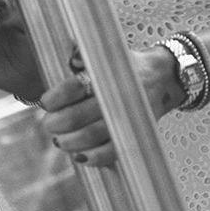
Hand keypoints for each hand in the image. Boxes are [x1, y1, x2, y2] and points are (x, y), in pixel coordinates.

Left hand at [41, 47, 185, 167]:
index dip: (57, 97)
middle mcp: (117, 96)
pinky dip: (96, 157)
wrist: (164, 77)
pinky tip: (80, 157)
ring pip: (94, 135)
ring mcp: (127, 117)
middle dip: (59, 123)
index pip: (76, 86)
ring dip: (72, 142)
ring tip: (59, 142)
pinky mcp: (135, 133)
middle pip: (81, 115)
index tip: (45, 102)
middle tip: (48, 125)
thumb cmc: (127, 66)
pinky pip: (114, 150)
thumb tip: (70, 59)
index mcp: (107, 74)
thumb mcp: (107, 53)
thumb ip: (84, 55)